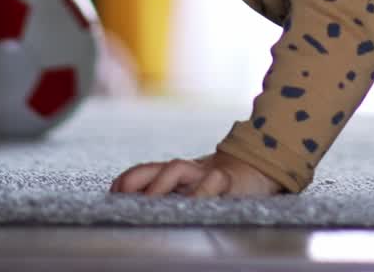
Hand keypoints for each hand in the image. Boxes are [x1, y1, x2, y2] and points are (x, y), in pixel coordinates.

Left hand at [109, 150, 284, 197]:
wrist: (261, 166)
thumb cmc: (221, 186)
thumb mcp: (193, 189)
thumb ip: (171, 194)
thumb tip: (138, 206)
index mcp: (177, 175)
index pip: (145, 171)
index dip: (128, 181)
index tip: (112, 194)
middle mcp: (188, 171)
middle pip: (156, 168)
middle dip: (137, 181)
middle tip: (122, 199)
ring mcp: (207, 173)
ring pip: (178, 169)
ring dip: (160, 184)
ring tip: (148, 202)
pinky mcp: (228, 180)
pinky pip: (212, 182)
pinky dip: (200, 192)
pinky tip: (191, 204)